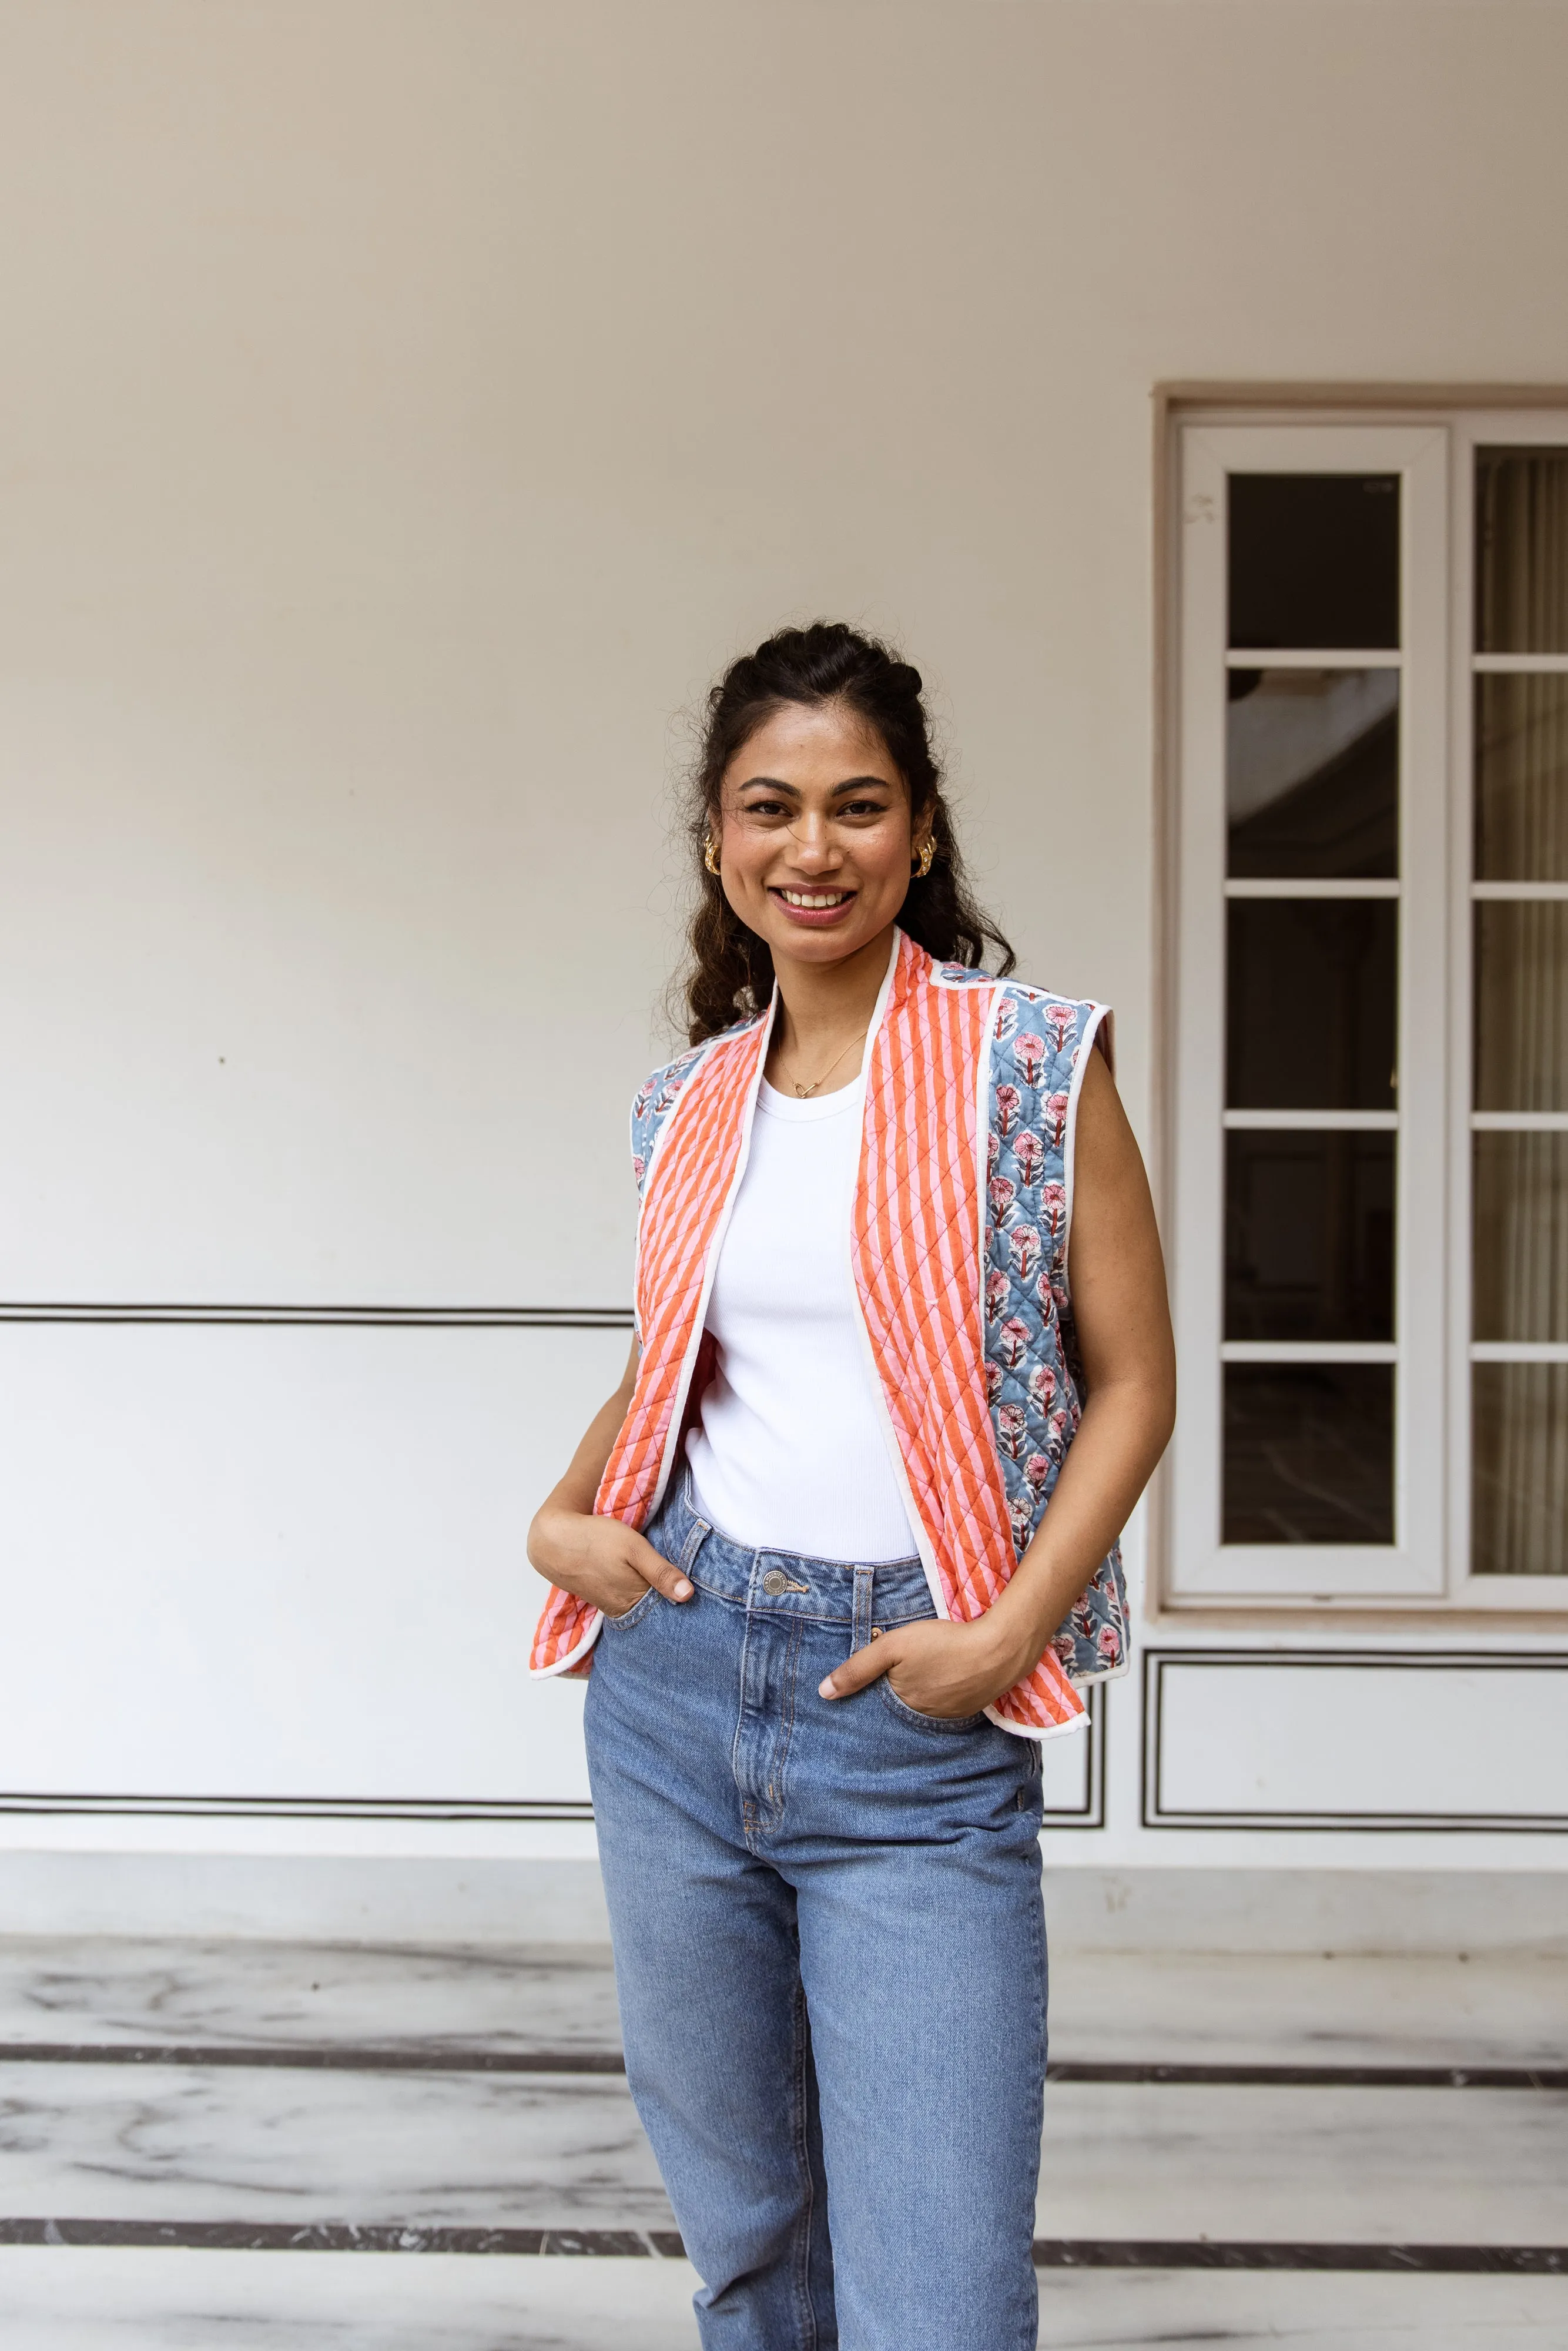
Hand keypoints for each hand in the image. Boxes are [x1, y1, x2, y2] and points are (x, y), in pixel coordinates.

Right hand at [527, 1505, 693, 1620]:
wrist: (552, 1540)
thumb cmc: (595, 1539)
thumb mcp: (633, 1548)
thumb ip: (661, 1571)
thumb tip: (689, 1596)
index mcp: (634, 1598)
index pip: (669, 1612)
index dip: (686, 1609)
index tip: (703, 1607)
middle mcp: (623, 1608)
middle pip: (656, 1615)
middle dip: (673, 1610)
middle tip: (694, 1605)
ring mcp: (611, 1605)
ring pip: (642, 1610)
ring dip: (657, 1604)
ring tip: (675, 1596)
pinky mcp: (603, 1598)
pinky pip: (628, 1604)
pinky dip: (641, 1599)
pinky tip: (648, 1590)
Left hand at [818, 1616, 1025, 1718]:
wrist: (1000, 1648)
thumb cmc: (943, 1644)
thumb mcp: (893, 1647)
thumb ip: (857, 1668)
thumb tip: (823, 1693)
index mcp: (903, 1707)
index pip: (877, 1707)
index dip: (870, 1694)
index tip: (868, 1685)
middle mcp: (924, 1719)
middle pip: (900, 1708)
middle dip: (895, 1696)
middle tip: (900, 1674)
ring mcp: (949, 1715)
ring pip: (924, 1706)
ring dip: (920, 1693)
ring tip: (922, 1673)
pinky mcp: (970, 1707)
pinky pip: (947, 1704)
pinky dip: (941, 1692)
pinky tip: (944, 1676)